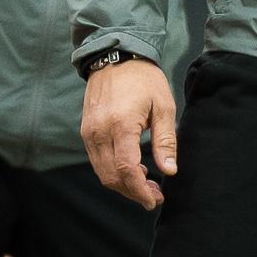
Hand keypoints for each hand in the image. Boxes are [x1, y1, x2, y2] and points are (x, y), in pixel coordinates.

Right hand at [82, 59, 176, 209]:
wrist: (116, 57)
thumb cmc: (144, 78)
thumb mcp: (163, 105)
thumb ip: (165, 140)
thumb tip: (169, 170)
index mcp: (121, 124)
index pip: (126, 169)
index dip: (140, 190)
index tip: (154, 199)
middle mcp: (99, 132)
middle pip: (112, 176)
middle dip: (133, 192)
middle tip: (154, 195)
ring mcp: (89, 133)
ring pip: (102, 172)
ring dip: (123, 184)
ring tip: (146, 184)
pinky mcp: (86, 132)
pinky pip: (97, 161)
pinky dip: (113, 171)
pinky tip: (132, 168)